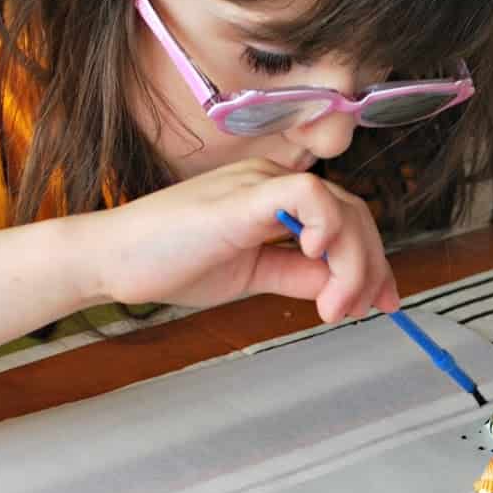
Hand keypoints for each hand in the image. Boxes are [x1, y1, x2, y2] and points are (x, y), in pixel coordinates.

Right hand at [88, 160, 399, 322]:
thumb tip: (337, 287)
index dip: (370, 262)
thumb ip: (292, 275)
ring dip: (352, 263)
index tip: (381, 301)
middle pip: (354, 214)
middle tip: (366, 309)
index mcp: (271, 200)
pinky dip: (327, 227)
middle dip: (372, 267)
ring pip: (341, 208)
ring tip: (334, 306)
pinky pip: (308, 196)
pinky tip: (316, 259)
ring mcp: (258, 185)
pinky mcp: (243, 197)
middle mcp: (271, 183)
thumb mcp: (247, 276)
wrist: (111, 261)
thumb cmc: (164, 263)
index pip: (344, 220)